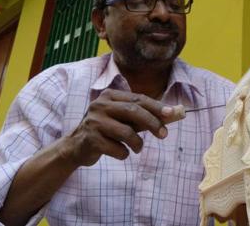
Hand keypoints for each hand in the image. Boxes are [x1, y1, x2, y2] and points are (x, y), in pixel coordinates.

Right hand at [60, 88, 184, 166]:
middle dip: (152, 123)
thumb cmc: (107, 130)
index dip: (157, 107)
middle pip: (133, 111)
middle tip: (164, 134)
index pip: (138, 99)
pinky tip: (121, 153)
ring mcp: (94, 122)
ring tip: (137, 148)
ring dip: (138, 143)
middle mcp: (100, 105)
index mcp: (110, 96)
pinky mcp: (91, 139)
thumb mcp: (124, 119)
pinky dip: (124, 154)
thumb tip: (174, 114)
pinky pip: (117, 149)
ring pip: (126, 132)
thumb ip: (145, 116)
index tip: (172, 114)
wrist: (76, 147)